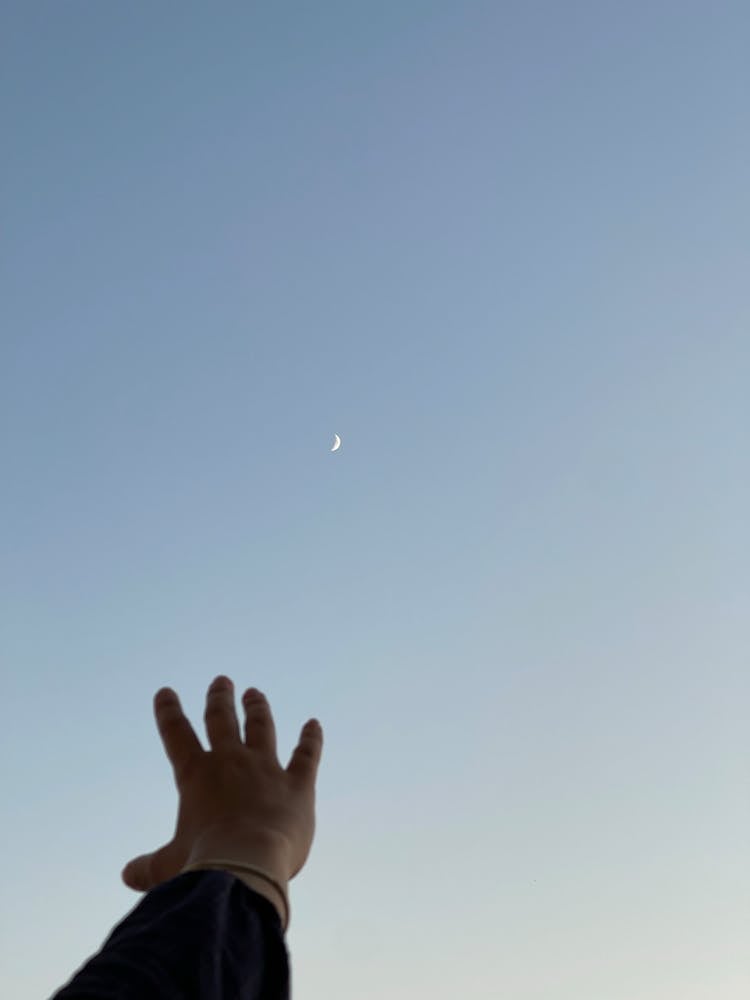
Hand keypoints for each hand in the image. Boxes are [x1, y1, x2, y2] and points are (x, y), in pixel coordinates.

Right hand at [121, 675, 322, 892]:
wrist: (249, 865)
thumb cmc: (204, 865)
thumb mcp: (169, 866)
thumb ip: (150, 867)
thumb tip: (128, 875)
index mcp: (196, 775)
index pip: (176, 735)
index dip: (168, 712)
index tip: (164, 693)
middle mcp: (231, 762)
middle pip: (222, 719)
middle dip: (219, 699)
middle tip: (221, 681)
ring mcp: (266, 769)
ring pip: (261, 727)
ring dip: (257, 708)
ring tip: (254, 693)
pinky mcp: (298, 784)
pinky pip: (306, 755)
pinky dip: (311, 738)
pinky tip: (313, 725)